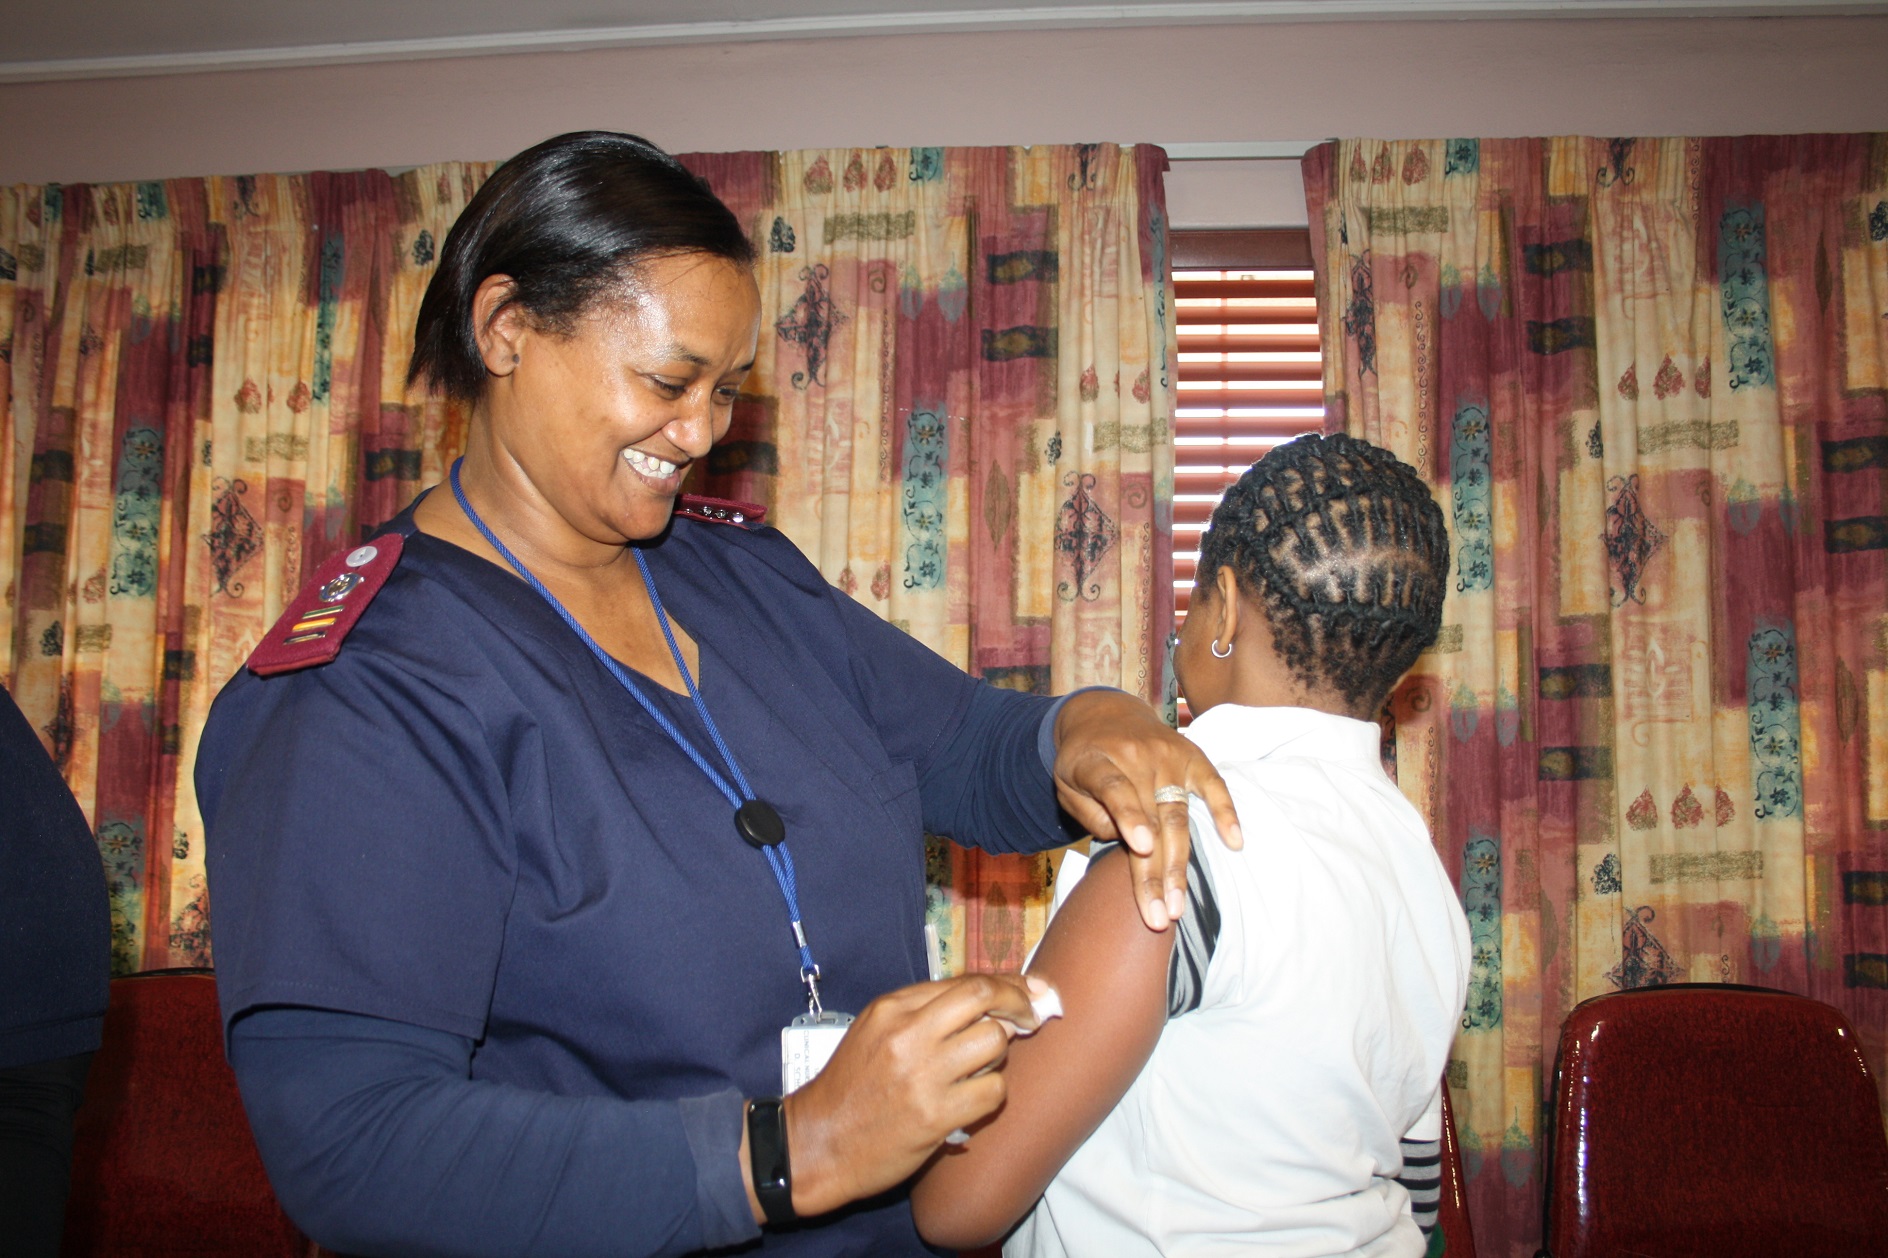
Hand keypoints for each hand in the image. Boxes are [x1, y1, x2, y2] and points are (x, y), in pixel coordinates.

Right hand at [769, 974, 1044, 1219]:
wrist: (818, 1142)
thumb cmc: (851, 1087)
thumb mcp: (875, 1032)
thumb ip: (924, 1012)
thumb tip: (990, 1001)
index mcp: (892, 1008)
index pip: (965, 982)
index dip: (1007, 984)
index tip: (1030, 990)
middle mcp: (908, 1033)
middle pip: (984, 998)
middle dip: (1018, 1004)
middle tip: (1030, 1018)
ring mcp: (922, 1074)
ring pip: (993, 1042)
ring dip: (999, 1054)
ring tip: (982, 1067)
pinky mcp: (935, 1115)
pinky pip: (992, 1091)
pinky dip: (991, 1093)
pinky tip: (973, 1099)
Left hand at [1051, 690, 1241, 929]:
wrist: (1104, 715)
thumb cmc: (1084, 761)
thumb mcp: (1065, 784)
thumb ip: (1090, 813)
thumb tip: (1130, 843)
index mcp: (1097, 761)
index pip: (1115, 789)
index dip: (1129, 817)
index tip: (1142, 847)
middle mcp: (1136, 757)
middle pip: (1151, 819)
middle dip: (1154, 871)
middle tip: (1158, 916)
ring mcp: (1168, 756)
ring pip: (1178, 816)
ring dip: (1180, 865)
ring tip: (1178, 905)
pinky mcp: (1193, 758)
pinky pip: (1214, 785)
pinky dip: (1226, 812)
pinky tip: (1235, 842)